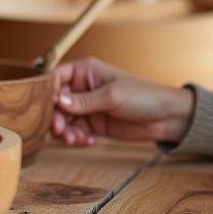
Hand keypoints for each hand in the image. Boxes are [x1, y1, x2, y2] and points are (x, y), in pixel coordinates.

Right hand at [52, 58, 195, 145]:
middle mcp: (84, 87)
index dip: (48, 92)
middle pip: (57, 102)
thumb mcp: (112, 96)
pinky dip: (78, 138)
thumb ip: (84, 101)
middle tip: (60, 130)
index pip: (57, 77)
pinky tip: (90, 142)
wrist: (166, 117)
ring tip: (75, 140)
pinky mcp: (94, 123)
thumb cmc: (143, 96)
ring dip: (66, 132)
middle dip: (56, 117)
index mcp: (86, 71)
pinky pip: (77, 131)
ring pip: (65, 120)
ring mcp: (88, 106)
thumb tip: (58, 102)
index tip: (46, 108)